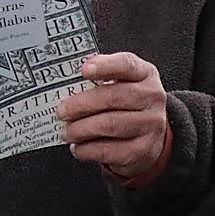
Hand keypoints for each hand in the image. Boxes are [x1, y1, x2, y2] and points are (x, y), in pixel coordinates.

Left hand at [56, 52, 168, 178]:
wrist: (150, 135)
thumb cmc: (127, 103)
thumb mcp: (122, 82)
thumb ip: (101, 77)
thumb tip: (68, 81)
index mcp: (144, 74)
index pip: (126, 64)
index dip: (105, 66)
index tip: (83, 70)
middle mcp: (152, 97)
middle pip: (114, 97)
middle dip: (82, 104)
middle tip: (62, 111)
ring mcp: (151, 124)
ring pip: (110, 125)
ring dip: (82, 129)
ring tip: (67, 131)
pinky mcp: (144, 150)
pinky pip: (111, 150)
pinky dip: (88, 149)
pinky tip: (78, 147)